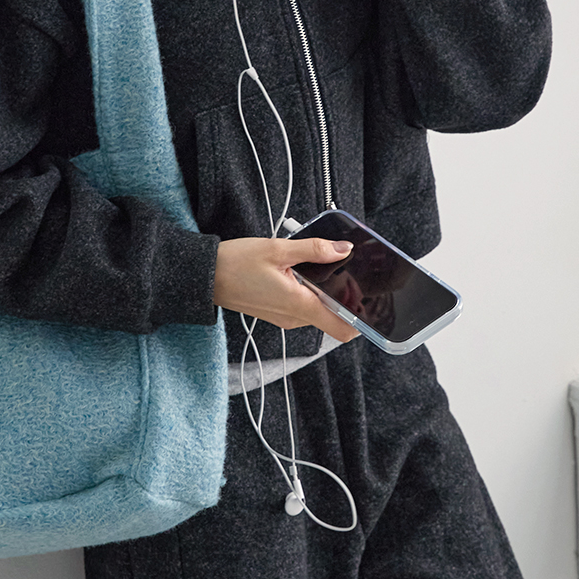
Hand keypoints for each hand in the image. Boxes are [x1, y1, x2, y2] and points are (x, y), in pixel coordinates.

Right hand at [213, 231, 354, 344]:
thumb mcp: (278, 249)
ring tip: (319, 263)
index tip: (370, 300)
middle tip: (345, 267)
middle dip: (344, 296)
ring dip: (325, 291)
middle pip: (333, 316)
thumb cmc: (237, 263)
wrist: (208, 277)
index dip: (360, 319)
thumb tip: (343, 250)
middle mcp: (294, 318)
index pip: (341, 329)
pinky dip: (310, 292)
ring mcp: (285, 318)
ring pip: (318, 310)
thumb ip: (314, 250)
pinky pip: (303, 307)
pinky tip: (301, 271)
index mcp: (299, 306)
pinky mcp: (278, 313)